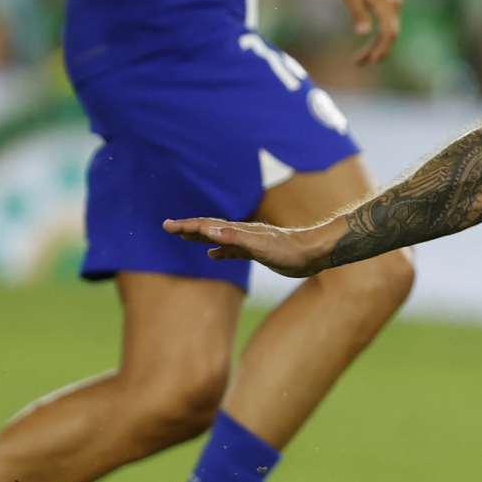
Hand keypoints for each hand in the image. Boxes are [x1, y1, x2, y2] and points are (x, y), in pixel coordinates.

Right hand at [162, 216, 337, 278]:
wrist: (313, 254)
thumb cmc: (288, 250)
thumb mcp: (259, 245)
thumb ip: (234, 238)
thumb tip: (208, 231)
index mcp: (239, 231)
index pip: (207, 226)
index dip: (187, 226)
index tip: (168, 226)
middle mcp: (242, 234)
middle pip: (209, 228)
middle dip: (188, 228)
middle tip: (168, 227)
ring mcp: (249, 243)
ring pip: (218, 238)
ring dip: (200, 237)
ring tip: (184, 237)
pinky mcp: (257, 253)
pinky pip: (231, 250)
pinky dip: (219, 251)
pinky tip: (212, 255)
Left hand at [335, 0, 404, 67]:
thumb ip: (358, 14)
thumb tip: (363, 33)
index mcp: (386, 3)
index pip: (390, 32)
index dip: (382, 49)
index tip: (371, 62)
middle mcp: (394, 4)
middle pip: (391, 34)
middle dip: (377, 51)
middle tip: (359, 64)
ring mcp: (393, 3)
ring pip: (389, 30)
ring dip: (376, 45)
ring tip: (360, 59)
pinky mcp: (388, 2)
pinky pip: (387, 23)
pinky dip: (378, 35)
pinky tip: (367, 43)